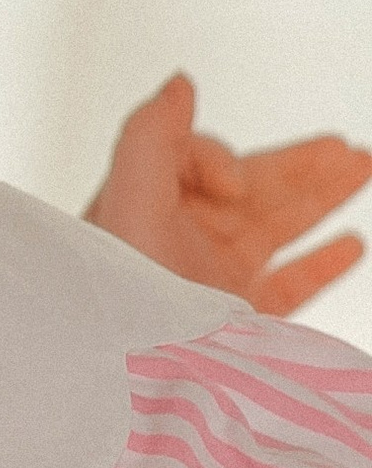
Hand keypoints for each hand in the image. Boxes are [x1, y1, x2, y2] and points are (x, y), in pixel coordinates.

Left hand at [89, 74, 369, 314]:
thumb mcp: (127, 203)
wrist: (130, 384)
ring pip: (277, 228)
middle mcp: (180, 243)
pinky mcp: (238, 325)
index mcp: (148, 209)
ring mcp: (212, 285)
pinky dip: (322, 263)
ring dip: (322, 197)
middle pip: (252, 189)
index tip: (232, 189)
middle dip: (301, 164)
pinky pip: (289, 286)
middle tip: (350, 149)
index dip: (220, 160)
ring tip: (364, 167)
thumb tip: (181, 83)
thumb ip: (150, 137)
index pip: (196, 162)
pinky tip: (353, 244)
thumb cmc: (120, 297)